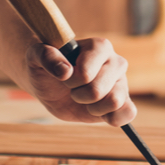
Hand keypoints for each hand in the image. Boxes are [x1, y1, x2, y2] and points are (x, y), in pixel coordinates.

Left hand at [22, 37, 136, 125]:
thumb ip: (45, 56)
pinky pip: (129, 112)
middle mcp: (115, 62)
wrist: (51, 85)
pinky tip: (96, 112)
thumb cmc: (46, 67)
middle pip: (98, 90)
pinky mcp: (124, 101)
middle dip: (78, 95)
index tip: (64, 76)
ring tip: (84, 100)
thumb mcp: (36, 57)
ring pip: (115, 101)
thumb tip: (65, 71)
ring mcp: (122, 82)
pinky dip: (112, 118)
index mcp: (99, 46)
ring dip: (92, 108)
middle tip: (73, 89)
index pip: (86, 73)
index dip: (70, 81)